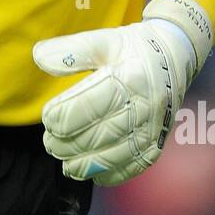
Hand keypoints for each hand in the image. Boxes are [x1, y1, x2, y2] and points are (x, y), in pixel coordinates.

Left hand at [32, 0, 212, 185]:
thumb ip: (72, 50)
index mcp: (130, 76)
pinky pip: (132, 167)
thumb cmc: (133, 48)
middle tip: (49, 143)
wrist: (176, 56)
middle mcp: (145, 105)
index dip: (62, 116)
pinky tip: (91, 172)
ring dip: (83, 164)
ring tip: (64, 161)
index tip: (47, 118)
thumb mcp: (104, 39)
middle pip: (98, 135)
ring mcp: (153, 128)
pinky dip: (109, 174)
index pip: (88, 105)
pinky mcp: (158, 143)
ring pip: (113, 156)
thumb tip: (38, 57)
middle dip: (67, 144)